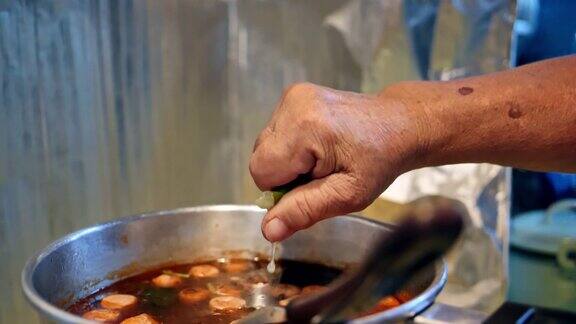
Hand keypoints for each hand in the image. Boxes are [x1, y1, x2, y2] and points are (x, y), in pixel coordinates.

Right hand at [250, 82, 427, 240]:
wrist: (398, 125)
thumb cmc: (379, 161)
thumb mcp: (347, 195)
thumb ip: (305, 210)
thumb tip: (267, 231)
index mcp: (305, 127)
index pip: (261, 172)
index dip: (282, 190)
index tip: (313, 186)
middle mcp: (292, 105)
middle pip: (259, 158)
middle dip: (284, 175)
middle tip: (321, 174)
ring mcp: (292, 96)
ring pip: (265, 147)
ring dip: (287, 161)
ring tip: (322, 159)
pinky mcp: (293, 94)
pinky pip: (275, 133)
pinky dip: (291, 146)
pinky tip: (318, 145)